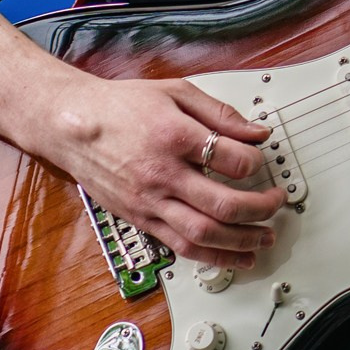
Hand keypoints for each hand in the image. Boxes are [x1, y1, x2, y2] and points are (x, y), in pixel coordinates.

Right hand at [37, 76, 278, 268]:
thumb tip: (257, 132)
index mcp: (174, 137)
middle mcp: (162, 175)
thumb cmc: (121, 107)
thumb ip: (220, 113)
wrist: (73, 127)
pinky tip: (234, 257)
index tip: (261, 161)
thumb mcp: (175, 92)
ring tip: (264, 239)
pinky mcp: (141, 219)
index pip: (233, 160)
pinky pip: (180, 247)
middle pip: (223, 205)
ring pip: (204, 235)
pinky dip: (212, 256)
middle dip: (260, 209)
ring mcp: (150, 202)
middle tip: (276, 203)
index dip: (257, 162)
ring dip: (242, 242)